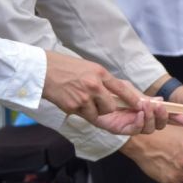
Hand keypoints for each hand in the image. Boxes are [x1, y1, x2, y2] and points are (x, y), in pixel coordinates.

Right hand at [42, 52, 167, 134]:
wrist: (42, 70)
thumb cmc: (65, 68)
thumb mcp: (89, 68)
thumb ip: (104, 79)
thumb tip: (121, 91)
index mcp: (99, 73)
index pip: (122, 88)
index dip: (132, 99)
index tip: (141, 106)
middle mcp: (93, 84)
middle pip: (111, 106)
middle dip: (107, 108)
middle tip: (97, 102)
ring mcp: (83, 97)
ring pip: (99, 113)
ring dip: (93, 111)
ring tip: (81, 98)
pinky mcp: (73, 106)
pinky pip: (85, 115)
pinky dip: (81, 112)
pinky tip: (72, 100)